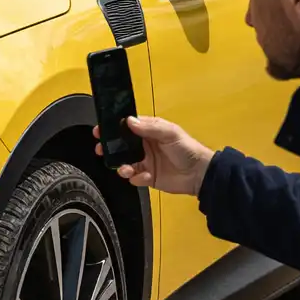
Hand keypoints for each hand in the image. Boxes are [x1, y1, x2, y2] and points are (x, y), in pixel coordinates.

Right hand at [94, 116, 214, 195]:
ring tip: (126, 169)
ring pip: (124, 163)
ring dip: (122, 166)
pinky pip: (135, 178)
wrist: (199, 174)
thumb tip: (128, 121)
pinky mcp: (147, 177)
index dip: (113, 128)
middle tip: (101, 150)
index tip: (100, 130)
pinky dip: (137, 178)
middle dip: (110, 148)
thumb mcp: (170, 133)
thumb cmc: (187, 149)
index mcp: (149, 131)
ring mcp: (145, 162)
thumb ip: (150, 127)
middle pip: (121, 146)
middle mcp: (144, 146)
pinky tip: (146, 177)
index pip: (127, 127)